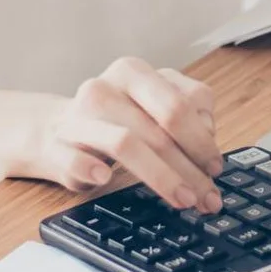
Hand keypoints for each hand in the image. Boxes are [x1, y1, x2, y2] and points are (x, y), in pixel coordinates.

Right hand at [29, 58, 223, 210]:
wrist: (54, 131)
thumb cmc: (115, 122)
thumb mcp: (151, 108)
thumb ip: (184, 115)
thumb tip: (208, 144)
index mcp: (134, 72)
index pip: (179, 105)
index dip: (203, 140)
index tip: (216, 168)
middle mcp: (105, 88)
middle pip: (158, 128)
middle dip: (190, 168)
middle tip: (207, 197)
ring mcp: (77, 117)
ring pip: (126, 143)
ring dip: (161, 177)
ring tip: (183, 199)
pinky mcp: (56, 146)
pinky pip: (74, 158)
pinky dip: (91, 169)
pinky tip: (105, 178)